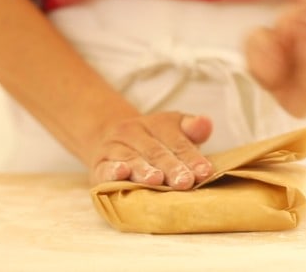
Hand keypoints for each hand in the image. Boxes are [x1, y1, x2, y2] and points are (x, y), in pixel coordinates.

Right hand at [89, 112, 213, 189]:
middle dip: (172, 167)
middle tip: (185, 182)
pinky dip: (112, 171)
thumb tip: (206, 123)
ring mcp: (115, 148)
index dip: (192, 157)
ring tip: (157, 180)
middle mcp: (134, 132)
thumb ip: (192, 129)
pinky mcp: (99, 164)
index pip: (177, 142)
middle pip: (156, 152)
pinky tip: (122, 173)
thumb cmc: (155, 142)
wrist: (110, 140)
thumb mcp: (174, 131)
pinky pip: (105, 167)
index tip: (205, 172)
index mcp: (157, 124)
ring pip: (132, 159)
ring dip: (144, 170)